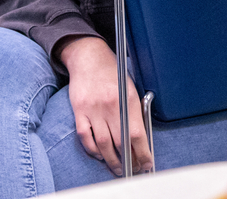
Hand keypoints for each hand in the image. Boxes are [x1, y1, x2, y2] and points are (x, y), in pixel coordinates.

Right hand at [61, 36, 153, 175]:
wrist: (89, 57)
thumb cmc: (113, 73)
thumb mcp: (130, 87)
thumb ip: (135, 109)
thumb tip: (141, 137)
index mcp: (128, 98)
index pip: (137, 133)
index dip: (143, 152)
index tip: (147, 163)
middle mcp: (111, 105)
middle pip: (121, 141)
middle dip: (129, 160)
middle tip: (133, 168)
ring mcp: (93, 109)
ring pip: (103, 143)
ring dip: (112, 160)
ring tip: (118, 168)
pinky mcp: (79, 111)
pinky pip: (85, 137)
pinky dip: (93, 150)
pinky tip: (100, 154)